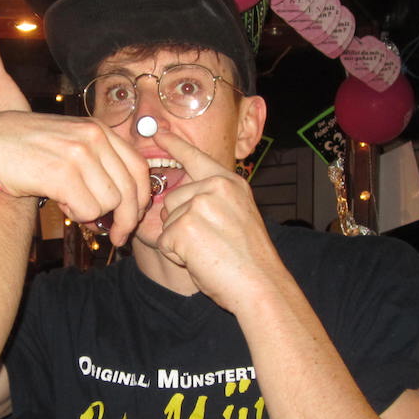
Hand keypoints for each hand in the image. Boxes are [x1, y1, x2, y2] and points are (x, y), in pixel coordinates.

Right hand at [0, 111, 149, 246]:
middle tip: (117, 236)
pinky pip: (87, 210)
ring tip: (72, 205)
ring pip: (109, 203)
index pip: (139, 168)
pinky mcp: (61, 173)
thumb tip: (127, 200)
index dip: (140, 199)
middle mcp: (93, 137)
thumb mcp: (69, 142)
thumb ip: (99, 161)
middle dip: (126, 220)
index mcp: (99, 129)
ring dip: (92, 214)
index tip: (132, 218)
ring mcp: (78, 154)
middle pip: (130, 190)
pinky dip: (77, 215)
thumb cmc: (26, 149)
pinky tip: (62, 204)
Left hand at [152, 130, 283, 309]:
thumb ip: (213, 199)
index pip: (195, 157)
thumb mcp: (237, 215)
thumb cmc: (249, 259)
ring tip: (208, 251)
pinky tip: (201, 260)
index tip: (157, 133)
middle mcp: (215, 187)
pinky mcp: (185, 226)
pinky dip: (177, 255)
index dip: (174, 145)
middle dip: (180, 224)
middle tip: (210, 243)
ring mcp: (199, 205)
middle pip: (172, 199)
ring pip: (166, 221)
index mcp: (230, 182)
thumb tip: (177, 197)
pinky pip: (164, 240)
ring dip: (179, 241)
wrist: (261, 284)